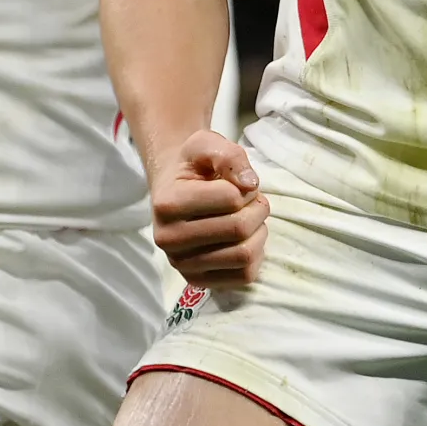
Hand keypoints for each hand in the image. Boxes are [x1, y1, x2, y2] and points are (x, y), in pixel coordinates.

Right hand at [151, 130, 269, 287]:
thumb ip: (229, 156)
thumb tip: (250, 185)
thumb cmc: (193, 166)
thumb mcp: (207, 144)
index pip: (231, 199)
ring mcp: (181, 264)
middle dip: (257, 209)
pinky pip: (243, 276)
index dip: (247, 187)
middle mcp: (168, 239)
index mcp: (168, 204)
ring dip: (258, 233)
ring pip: (244, 256)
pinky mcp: (197, 281)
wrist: (174, 189)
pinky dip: (255, 256)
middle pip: (239, 229)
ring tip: (248, 219)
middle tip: (251, 201)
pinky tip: (246, 240)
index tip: (240, 183)